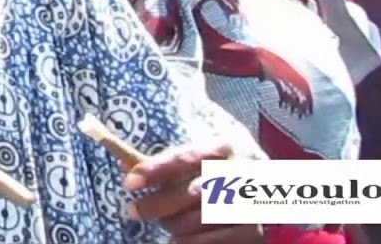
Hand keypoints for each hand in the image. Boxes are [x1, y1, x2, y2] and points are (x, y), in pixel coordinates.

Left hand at [124, 142, 263, 243]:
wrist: (257, 191)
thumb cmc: (211, 172)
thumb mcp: (192, 160)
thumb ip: (164, 163)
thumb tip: (123, 162)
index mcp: (225, 147)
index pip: (186, 157)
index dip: (156, 170)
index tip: (128, 182)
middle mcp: (242, 173)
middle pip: (194, 192)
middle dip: (159, 204)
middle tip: (133, 211)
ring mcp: (251, 204)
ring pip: (203, 219)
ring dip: (175, 225)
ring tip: (163, 225)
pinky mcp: (255, 232)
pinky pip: (215, 241)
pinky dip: (191, 243)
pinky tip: (178, 240)